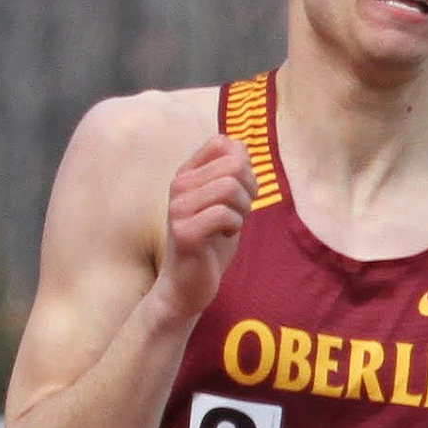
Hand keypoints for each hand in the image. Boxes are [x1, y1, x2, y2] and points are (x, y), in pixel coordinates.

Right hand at [155, 135, 254, 320]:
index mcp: (187, 173)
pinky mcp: (184, 232)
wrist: (186, 285)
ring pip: (230, 187)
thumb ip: (231, 174)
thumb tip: (241, 146)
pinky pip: (224, 214)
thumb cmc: (209, 243)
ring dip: (243, 208)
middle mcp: (178, 185)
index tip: (241, 189)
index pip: (221, 142)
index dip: (243, 162)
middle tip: (242, 211)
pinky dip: (235, 226)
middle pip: (233, 164)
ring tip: (233, 224)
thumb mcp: (223, 202)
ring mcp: (178, 208)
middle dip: (250, 188)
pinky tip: (225, 236)